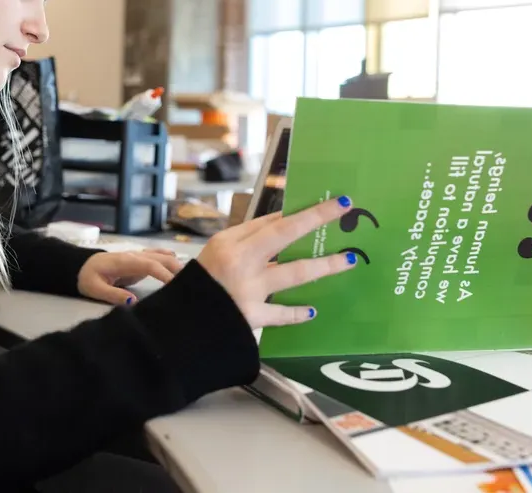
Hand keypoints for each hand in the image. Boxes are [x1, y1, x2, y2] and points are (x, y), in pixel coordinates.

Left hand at [77, 249, 184, 305]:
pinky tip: (182, 266)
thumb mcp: (94, 289)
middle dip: (176, 269)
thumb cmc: (87, 278)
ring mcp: (138, 256)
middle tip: (190, 285)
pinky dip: (171, 260)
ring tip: (191, 279)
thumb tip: (134, 302)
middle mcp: (134, 255)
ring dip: (177, 265)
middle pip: (161, 258)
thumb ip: (113, 294)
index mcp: (124, 261)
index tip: (175, 285)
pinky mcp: (140, 260)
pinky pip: (158, 256)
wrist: (81, 266)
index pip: (149, 265)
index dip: (164, 274)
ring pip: (162, 257)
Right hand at [196, 197, 357, 328]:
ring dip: (325, 265)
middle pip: (285, 233)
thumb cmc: (197, 285)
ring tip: (350, 259)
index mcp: (229, 242)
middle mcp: (240, 261)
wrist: (181, 325)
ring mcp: (248, 289)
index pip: (270, 221)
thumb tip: (282, 226)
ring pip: (296, 272)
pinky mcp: (252, 316)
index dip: (299, 212)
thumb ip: (247, 242)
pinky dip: (296, 313)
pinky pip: (281, 315)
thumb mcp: (216, 254)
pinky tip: (312, 310)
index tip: (324, 204)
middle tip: (344, 207)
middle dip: (316, 218)